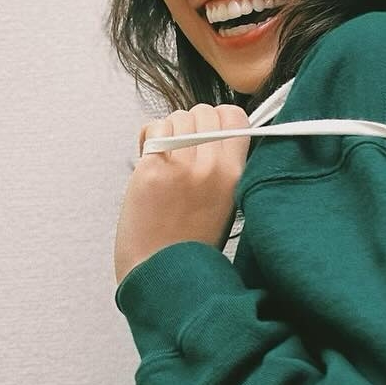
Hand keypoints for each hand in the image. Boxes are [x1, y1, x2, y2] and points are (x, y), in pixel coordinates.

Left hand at [114, 103, 251, 289]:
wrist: (159, 273)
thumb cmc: (190, 244)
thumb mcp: (227, 204)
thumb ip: (226, 166)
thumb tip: (216, 131)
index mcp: (236, 176)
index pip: (235, 116)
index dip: (220, 120)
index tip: (211, 135)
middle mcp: (211, 167)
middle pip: (204, 111)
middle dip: (192, 124)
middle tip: (184, 150)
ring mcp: (182, 166)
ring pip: (177, 116)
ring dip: (169, 131)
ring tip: (167, 159)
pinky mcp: (152, 168)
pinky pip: (153, 128)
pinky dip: (149, 138)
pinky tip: (150, 159)